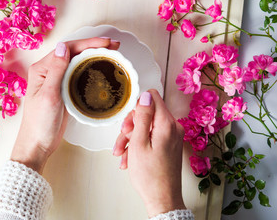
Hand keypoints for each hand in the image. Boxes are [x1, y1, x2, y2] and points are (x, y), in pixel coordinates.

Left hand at [11, 37, 119, 173]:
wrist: (38, 144)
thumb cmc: (39, 123)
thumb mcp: (49, 95)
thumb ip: (56, 70)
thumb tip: (64, 47)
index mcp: (42, 69)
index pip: (67, 49)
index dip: (88, 43)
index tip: (106, 43)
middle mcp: (49, 72)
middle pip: (73, 53)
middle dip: (94, 46)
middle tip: (114, 46)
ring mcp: (57, 81)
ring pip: (77, 63)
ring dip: (93, 56)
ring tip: (111, 54)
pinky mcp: (64, 91)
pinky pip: (78, 75)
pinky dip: (90, 69)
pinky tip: (100, 69)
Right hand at [113, 90, 185, 216]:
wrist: (162, 199)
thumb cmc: (150, 175)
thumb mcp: (139, 143)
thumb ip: (143, 117)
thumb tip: (146, 96)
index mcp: (166, 124)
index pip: (153, 97)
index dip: (138, 107)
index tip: (129, 121)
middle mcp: (172, 127)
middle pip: (148, 113)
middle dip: (131, 126)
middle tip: (123, 139)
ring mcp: (171, 137)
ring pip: (146, 127)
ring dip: (131, 139)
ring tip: (122, 154)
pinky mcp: (168, 145)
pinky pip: (151, 138)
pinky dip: (138, 145)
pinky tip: (129, 159)